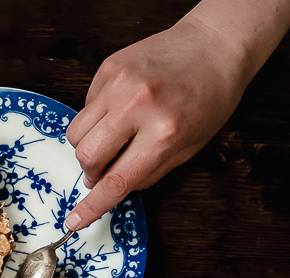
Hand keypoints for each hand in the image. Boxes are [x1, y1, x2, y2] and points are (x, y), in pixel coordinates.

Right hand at [64, 4, 281, 231]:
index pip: (116, 181)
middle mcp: (137, 105)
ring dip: (88, 146)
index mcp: (164, 132)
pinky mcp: (109, 67)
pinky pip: (85, 107)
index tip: (74, 221)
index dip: (92, 206)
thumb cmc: (209, 99)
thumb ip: (149, 171)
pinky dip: (96, 118)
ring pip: (76, 133)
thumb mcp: (190, 147)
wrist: (215, 44)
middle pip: (87, 156)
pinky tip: (118, 111)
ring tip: (110, 140)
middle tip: (105, 169)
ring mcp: (119, 83)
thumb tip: (111, 189)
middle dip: (92, 171)